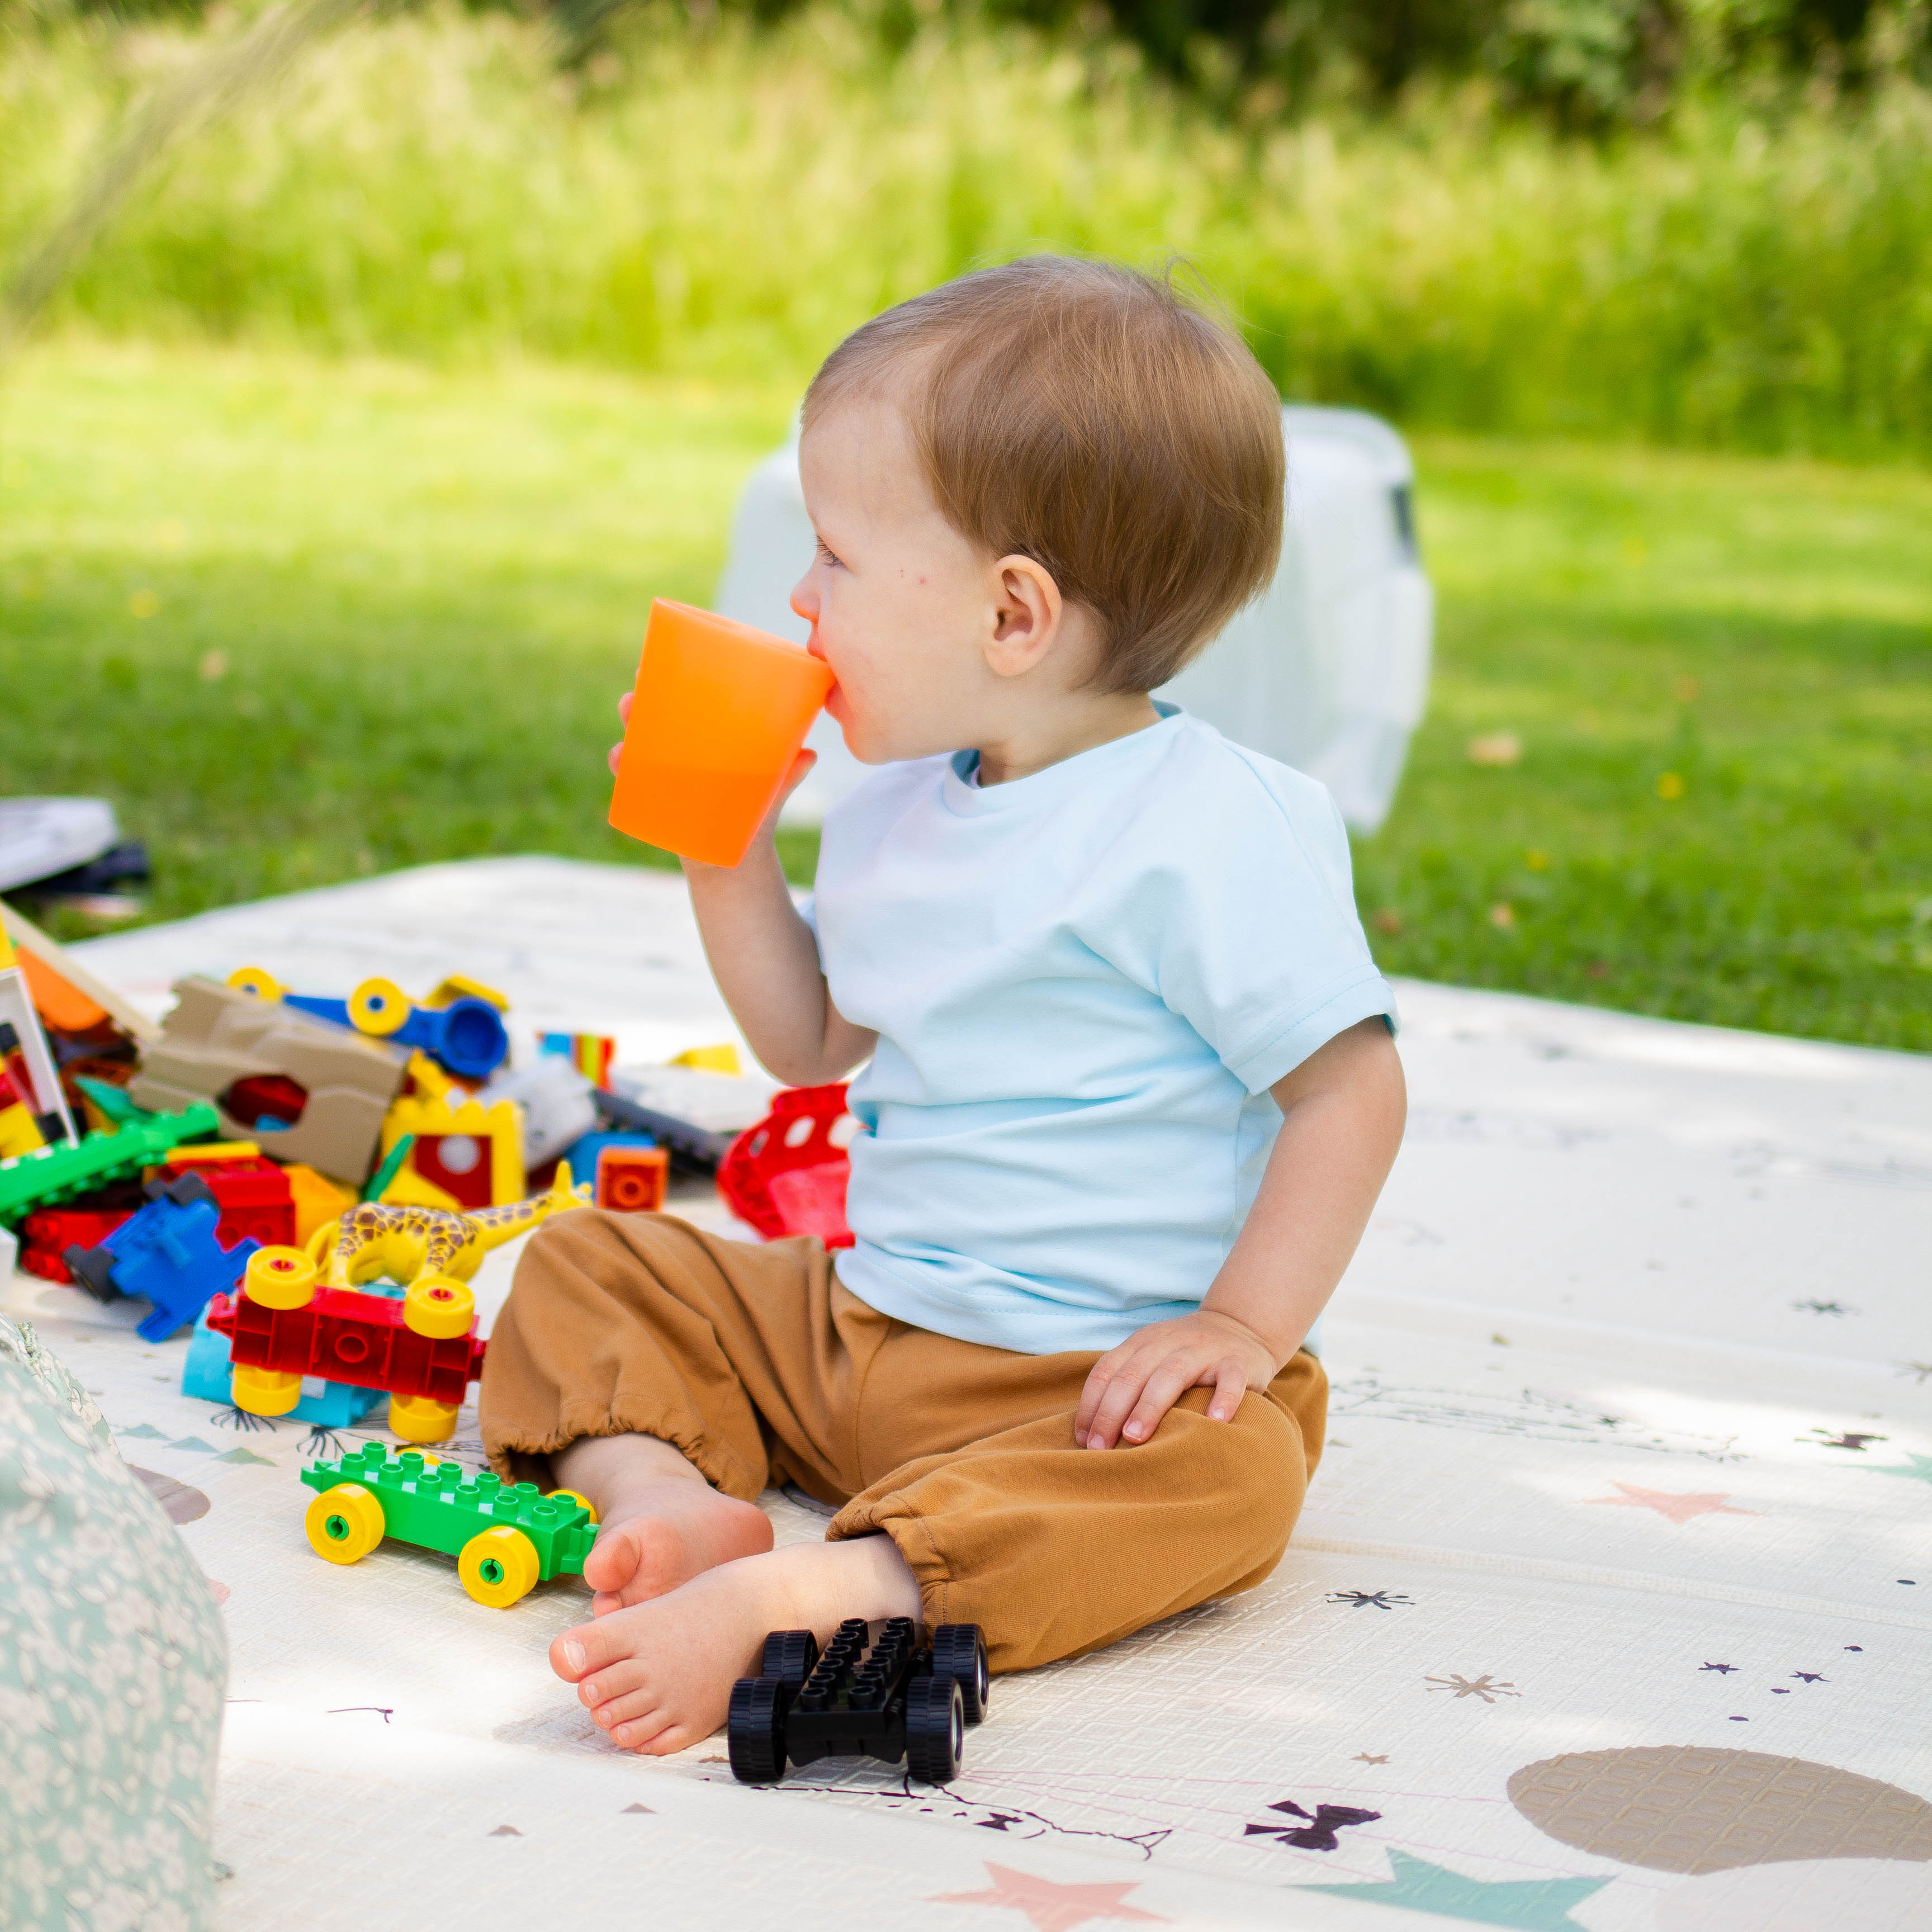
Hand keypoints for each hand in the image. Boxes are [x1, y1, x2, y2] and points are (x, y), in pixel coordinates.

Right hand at [608, 691, 815, 862]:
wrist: (737, 857)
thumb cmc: (757, 812)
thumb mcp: (773, 788)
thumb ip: (788, 773)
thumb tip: (809, 756)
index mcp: (706, 736)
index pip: (683, 700)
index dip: (667, 679)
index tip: (656, 663)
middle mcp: (681, 749)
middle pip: (652, 717)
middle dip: (638, 702)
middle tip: (634, 696)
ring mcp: (666, 774)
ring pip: (637, 746)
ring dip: (627, 734)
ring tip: (627, 731)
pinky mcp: (658, 800)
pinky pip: (633, 781)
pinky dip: (624, 770)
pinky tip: (619, 760)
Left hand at [1073, 1309, 1280, 1449]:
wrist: (1241, 1327)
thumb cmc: (1185, 1357)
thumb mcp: (1152, 1358)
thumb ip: (1127, 1383)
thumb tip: (1091, 1434)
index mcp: (1142, 1342)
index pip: (1107, 1370)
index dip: (1091, 1405)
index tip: (1084, 1440)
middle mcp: (1169, 1342)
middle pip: (1133, 1374)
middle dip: (1111, 1411)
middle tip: (1100, 1448)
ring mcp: (1205, 1350)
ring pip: (1172, 1374)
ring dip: (1150, 1406)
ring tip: (1135, 1436)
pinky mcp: (1238, 1362)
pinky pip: (1230, 1379)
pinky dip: (1223, 1399)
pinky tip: (1216, 1422)